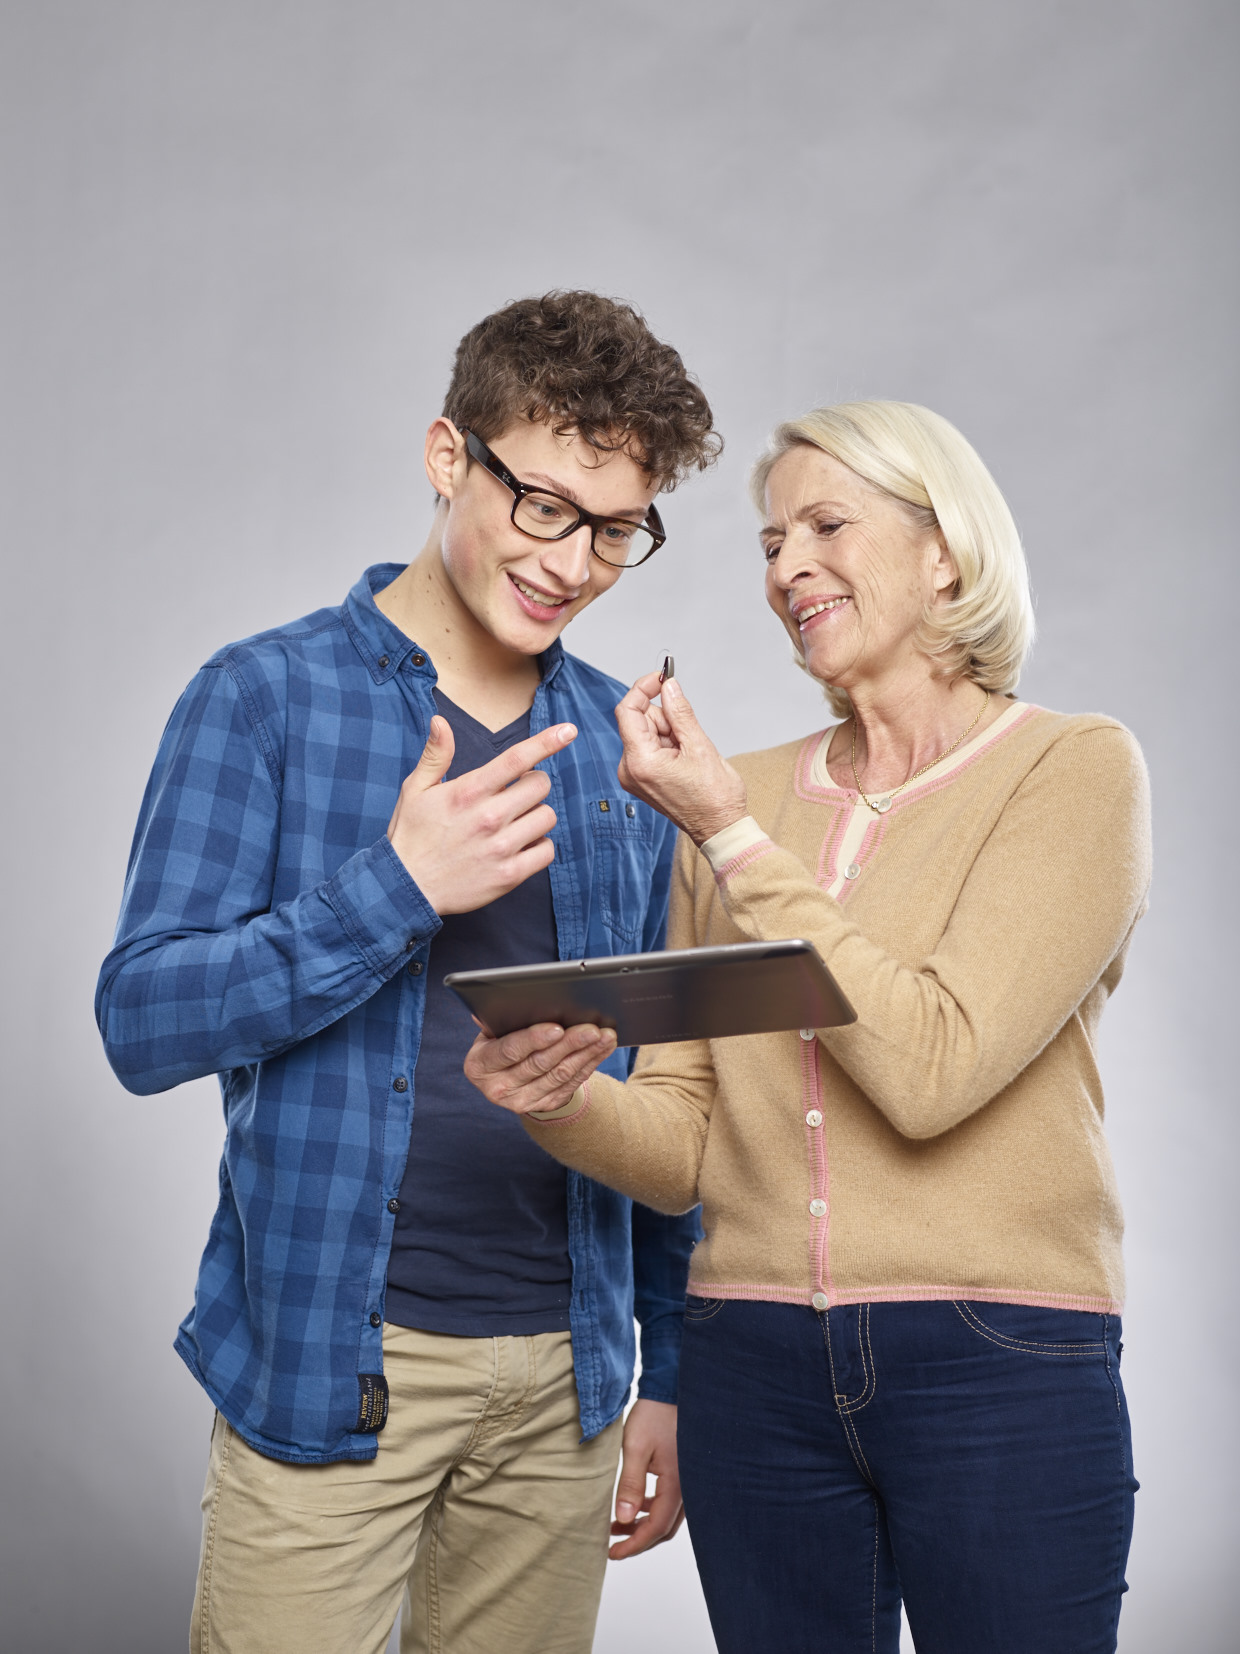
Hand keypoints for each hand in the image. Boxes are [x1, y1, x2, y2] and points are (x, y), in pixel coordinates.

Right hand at [386, 717, 576, 913]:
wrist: (407, 888)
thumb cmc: (412, 836)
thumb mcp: (415, 790)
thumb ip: (435, 755)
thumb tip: (440, 721)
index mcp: (468, 792)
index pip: (517, 759)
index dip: (547, 741)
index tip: (568, 730)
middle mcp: (489, 817)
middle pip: (540, 785)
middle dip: (532, 784)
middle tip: (514, 795)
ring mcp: (501, 847)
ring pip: (547, 817)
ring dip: (536, 816)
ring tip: (514, 823)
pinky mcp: (510, 875)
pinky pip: (547, 851)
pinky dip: (539, 846)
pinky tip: (520, 846)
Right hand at [464, 1021, 616, 1113]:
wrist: (504, 1075)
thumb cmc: (499, 1041)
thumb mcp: (492, 1031)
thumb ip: (500, 1018)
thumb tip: (513, 1001)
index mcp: (480, 1065)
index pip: (509, 1051)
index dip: (533, 1039)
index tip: (557, 1028)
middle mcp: (498, 1088)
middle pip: (540, 1064)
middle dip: (569, 1044)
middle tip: (592, 1028)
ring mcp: (521, 1101)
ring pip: (560, 1075)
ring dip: (586, 1054)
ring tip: (604, 1036)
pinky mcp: (544, 1105)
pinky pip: (571, 1084)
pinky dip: (589, 1064)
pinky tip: (601, 1049)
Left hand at [609, 1399, 683, 1559]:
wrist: (671, 1391)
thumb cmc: (655, 1416)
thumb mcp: (636, 1448)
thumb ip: (630, 1484)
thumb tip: (623, 1518)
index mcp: (677, 1486)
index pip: (656, 1529)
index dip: (634, 1545)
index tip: (612, 1554)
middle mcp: (687, 1489)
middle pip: (664, 1529)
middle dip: (638, 1540)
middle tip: (613, 1546)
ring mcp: (687, 1482)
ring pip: (667, 1517)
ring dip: (643, 1526)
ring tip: (616, 1525)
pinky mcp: (683, 1474)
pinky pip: (668, 1502)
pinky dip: (650, 1510)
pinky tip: (633, 1504)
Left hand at [615, 672, 747, 845]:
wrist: (719, 827)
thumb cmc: (714, 797)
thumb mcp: (699, 745)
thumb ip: (680, 712)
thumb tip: (669, 686)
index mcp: (640, 762)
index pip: (628, 711)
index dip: (643, 689)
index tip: (662, 678)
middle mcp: (629, 770)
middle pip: (638, 721)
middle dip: (664, 719)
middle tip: (688, 735)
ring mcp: (634, 776)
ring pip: (645, 733)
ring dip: (668, 733)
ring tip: (689, 753)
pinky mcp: (641, 779)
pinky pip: (648, 748)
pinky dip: (666, 745)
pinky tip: (683, 760)